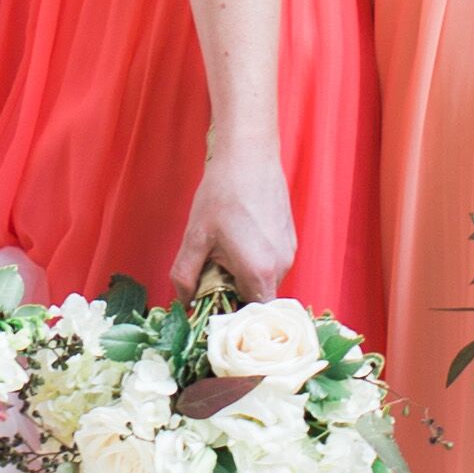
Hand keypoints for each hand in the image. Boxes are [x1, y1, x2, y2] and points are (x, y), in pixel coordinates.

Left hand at [167, 155, 295, 310]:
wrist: (249, 155)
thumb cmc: (221, 194)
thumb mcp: (195, 237)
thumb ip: (185, 276)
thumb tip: (183, 301)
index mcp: (259, 272)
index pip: (251, 316)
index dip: (231, 317)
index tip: (212, 309)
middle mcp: (282, 266)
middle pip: (257, 298)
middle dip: (233, 293)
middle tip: (212, 272)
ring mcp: (289, 252)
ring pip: (265, 280)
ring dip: (244, 276)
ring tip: (225, 251)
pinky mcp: (290, 240)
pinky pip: (272, 264)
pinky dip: (255, 262)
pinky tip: (239, 238)